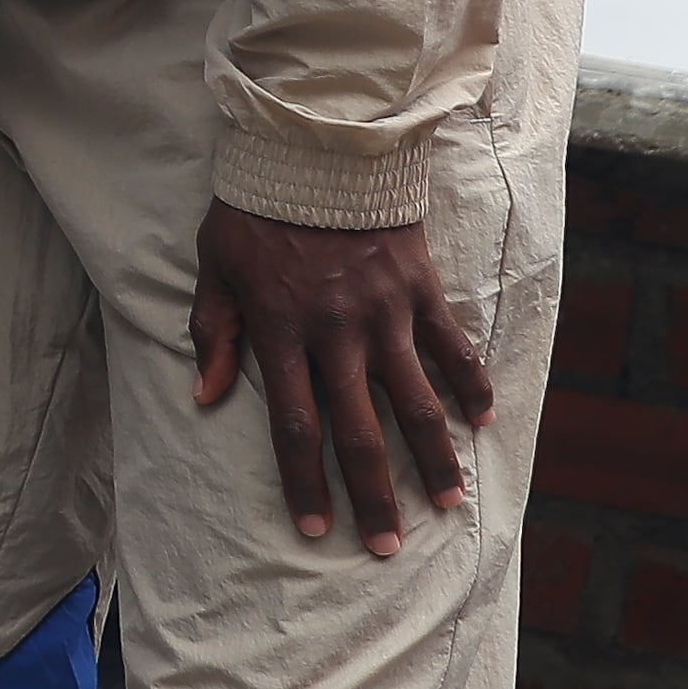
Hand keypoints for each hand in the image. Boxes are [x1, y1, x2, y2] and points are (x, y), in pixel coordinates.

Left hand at [189, 202, 493, 555]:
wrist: (319, 143)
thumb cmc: (258, 209)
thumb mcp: (215, 266)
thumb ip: (212, 333)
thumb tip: (203, 397)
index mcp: (281, 331)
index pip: (294, 425)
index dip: (305, 482)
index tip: (315, 528)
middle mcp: (336, 331)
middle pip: (359, 430)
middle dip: (372, 495)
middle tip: (387, 546)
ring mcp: (385, 311)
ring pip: (416, 400)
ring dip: (434, 458)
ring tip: (447, 504)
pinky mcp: (421, 287)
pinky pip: (453, 345)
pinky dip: (470, 385)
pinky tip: (484, 423)